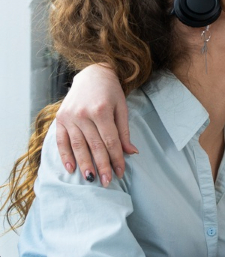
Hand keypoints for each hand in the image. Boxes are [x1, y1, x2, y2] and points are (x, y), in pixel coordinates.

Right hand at [54, 64, 134, 185]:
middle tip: (106, 182)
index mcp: (101, 111)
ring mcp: (69, 117)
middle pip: (94, 146)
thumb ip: (124, 131)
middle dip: (101, 166)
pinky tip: (71, 168)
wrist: (92, 74)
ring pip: (77, 146)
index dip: (115, 158)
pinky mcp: (59, 119)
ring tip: (91, 179)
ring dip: (84, 164)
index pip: (110, 141)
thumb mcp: (122, 108)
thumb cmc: (111, 92)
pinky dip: (65, 156)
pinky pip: (61, 141)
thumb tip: (131, 152)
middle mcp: (83, 114)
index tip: (120, 173)